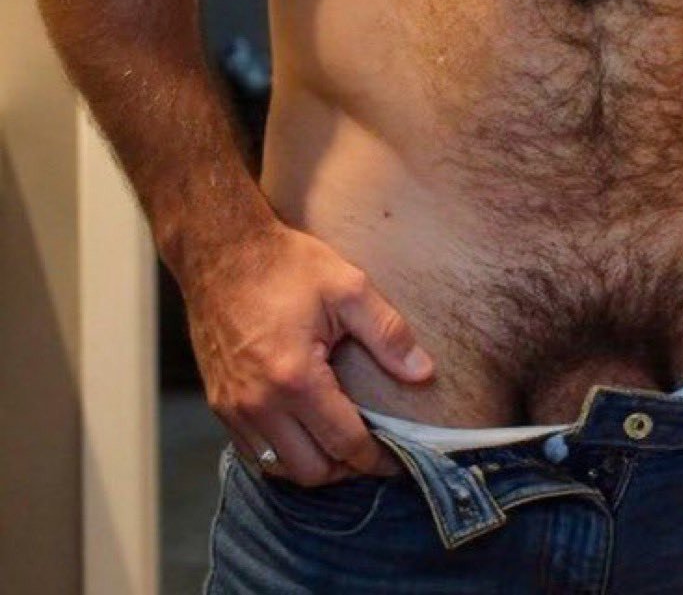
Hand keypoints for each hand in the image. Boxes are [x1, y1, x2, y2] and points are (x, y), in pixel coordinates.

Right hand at [182, 217, 435, 486]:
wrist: (221, 251)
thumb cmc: (285, 265)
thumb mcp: (347, 287)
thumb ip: (387, 333)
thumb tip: (422, 373)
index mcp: (296, 378)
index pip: (345, 444)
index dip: (377, 459)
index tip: (398, 460)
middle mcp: (260, 404)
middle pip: (312, 472)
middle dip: (346, 469)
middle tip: (370, 450)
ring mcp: (234, 408)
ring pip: (278, 468)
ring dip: (313, 465)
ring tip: (338, 442)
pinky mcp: (219, 403)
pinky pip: (253, 451)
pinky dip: (281, 453)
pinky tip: (302, 430)